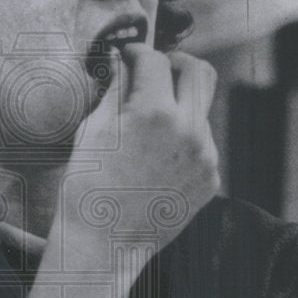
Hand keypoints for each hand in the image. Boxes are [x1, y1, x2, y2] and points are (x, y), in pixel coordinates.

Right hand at [61, 46, 219, 258]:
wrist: (102, 245)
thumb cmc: (86, 187)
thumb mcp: (93, 129)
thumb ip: (115, 88)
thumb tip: (120, 60)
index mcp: (155, 112)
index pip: (155, 59)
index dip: (137, 52)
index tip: (127, 57)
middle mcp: (189, 130)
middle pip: (199, 71)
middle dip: (174, 64)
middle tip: (153, 72)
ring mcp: (205, 156)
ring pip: (202, 109)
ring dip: (179, 104)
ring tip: (148, 124)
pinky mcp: (211, 178)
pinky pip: (203, 143)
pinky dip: (183, 139)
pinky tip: (155, 157)